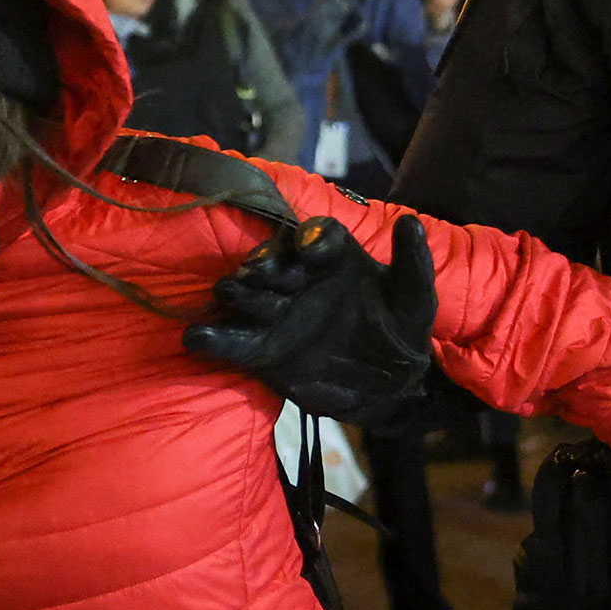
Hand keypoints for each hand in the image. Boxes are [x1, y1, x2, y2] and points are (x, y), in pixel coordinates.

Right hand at [182, 214, 435, 426]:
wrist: (389, 388)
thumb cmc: (402, 332)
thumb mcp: (416, 299)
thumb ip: (413, 263)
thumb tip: (410, 221)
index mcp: (335, 258)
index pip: (317, 237)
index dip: (311, 239)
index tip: (312, 251)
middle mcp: (299, 279)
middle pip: (274, 262)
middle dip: (265, 264)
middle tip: (260, 273)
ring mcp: (276, 313)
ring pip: (249, 295)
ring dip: (237, 292)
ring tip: (229, 292)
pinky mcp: (261, 350)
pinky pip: (232, 342)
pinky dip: (211, 338)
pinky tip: (195, 337)